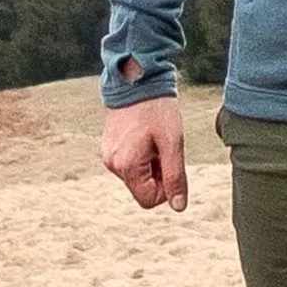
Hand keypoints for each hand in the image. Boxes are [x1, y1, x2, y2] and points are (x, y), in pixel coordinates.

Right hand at [101, 89, 188, 211]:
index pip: (149, 200)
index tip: (170, 165)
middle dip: (159, 176)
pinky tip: (145, 137)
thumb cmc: (157, 110)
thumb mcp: (173, 144)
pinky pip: (131, 164)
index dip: (166, 190)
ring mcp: (108, 155)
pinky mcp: (109, 147)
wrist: (135, 79)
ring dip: (152, 166)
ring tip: (154, 141)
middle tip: (163, 150)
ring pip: (138, 178)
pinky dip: (143, 157)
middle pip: (143, 190)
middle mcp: (112, 164)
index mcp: (126, 166)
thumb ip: (175, 178)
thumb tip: (178, 207)